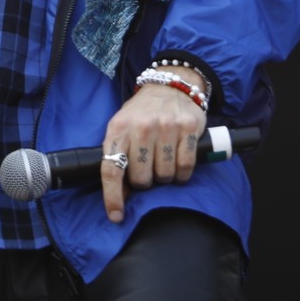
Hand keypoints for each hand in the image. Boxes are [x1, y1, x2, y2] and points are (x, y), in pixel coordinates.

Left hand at [99, 74, 208, 222]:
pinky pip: (186, 167)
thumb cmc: (142, 113)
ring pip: (165, 175)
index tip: (116, 216)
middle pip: (142, 178)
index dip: (113, 197)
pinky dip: (183, 173)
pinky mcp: (188, 128)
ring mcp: (166, 127)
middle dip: (145, 182)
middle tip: (148, 171)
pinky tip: (178, 164)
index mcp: (118, 128)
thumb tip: (121, 195)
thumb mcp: (122, 128)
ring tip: (163, 163)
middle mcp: (141, 127)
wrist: (169, 84)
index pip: (111, 169)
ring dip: (165, 177)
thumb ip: (119, 157)